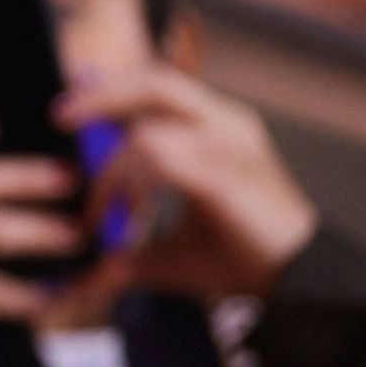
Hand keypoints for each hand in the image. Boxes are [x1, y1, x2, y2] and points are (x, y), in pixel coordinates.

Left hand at [56, 69, 317, 298]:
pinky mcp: (223, 175)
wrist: (304, 285)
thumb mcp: (175, 247)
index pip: (163, 81)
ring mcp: (229, 145)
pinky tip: (120, 217)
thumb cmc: (242, 261)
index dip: (114, 82)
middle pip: (154, 82)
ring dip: (111, 169)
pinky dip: (129, 187)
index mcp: (220, 125)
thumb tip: (86, 272)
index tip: (73, 91)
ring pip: (148, 129)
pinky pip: (160, 161)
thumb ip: (131, 248)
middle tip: (60, 116)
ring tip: (97, 208)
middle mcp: (227, 124)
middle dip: (102, 95)